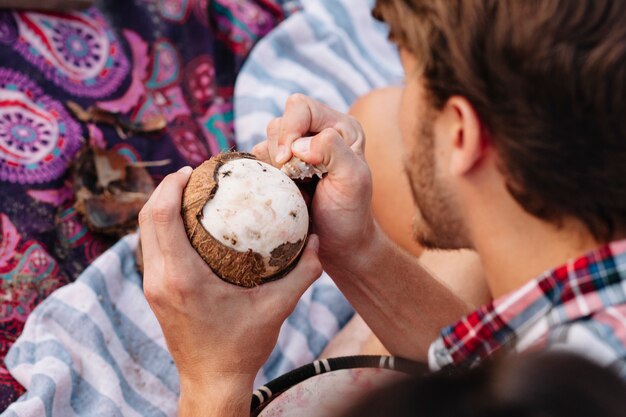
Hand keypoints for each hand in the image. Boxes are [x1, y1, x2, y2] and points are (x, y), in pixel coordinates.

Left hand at [138, 166, 322, 414]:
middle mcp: (160, 279)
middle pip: (146, 219)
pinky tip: (190, 226)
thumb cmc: (243, 347)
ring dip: (161, 208)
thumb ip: (302, 273)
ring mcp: (153, 287)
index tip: (192, 170)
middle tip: (193, 175)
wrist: (213, 381)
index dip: (170, 186)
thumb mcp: (278, 309)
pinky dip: (164, 228)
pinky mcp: (155, 293)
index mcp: (182, 278)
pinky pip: (152, 249)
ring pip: (145, 234)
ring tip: (190, 195)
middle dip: (164, 190)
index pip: (160, 217)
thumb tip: (317, 241)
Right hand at [252, 94, 374, 266]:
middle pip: (278, 123)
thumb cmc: (350, 213)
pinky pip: (256, 164)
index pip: (300, 107)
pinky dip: (264, 178)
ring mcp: (295, 153)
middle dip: (281, 152)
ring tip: (294, 190)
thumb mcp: (353, 180)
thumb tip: (299, 144)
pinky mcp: (278, 171)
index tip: (289, 161)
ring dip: (273, 168)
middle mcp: (316, 134)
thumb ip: (334, 150)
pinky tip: (282, 194)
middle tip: (295, 180)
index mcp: (339, 128)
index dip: (289, 129)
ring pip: (264, 143)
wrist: (339, 246)